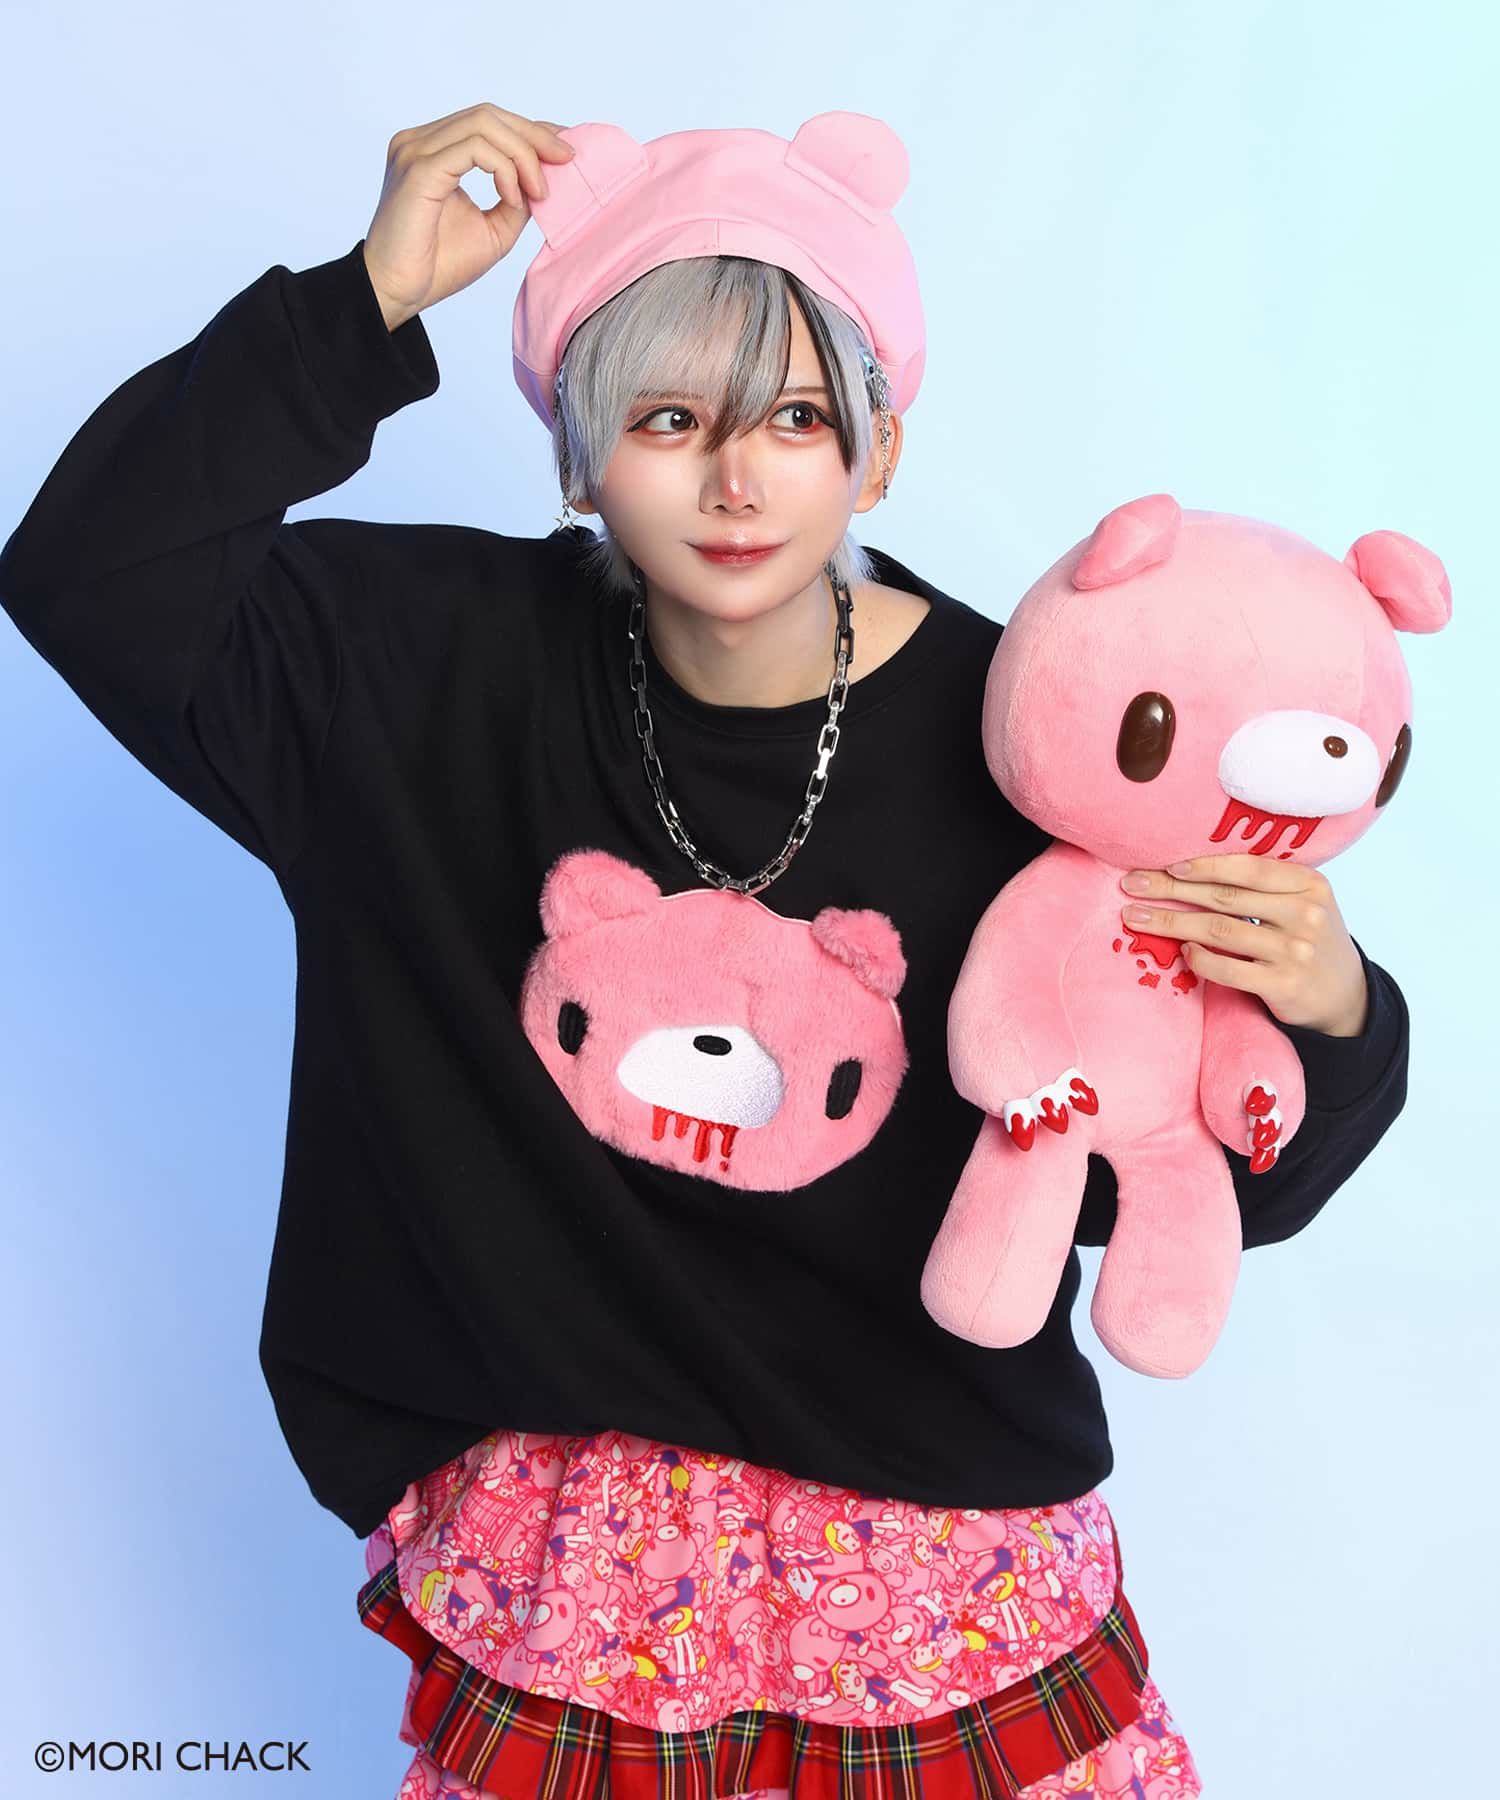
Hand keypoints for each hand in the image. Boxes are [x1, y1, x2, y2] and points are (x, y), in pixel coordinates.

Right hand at [362, 104, 577, 330]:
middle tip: (566, 161)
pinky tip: (513, 197)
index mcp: (434, 150)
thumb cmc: (437, 266)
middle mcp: (421, 141)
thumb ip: (516, 199)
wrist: (397, 293)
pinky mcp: (420, 168)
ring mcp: (417, 150)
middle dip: (535, 135)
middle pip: (489, 115)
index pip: (488, 122)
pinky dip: (504, 168)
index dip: (531, 130)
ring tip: (538, 192)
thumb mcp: (494, 229)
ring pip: (485, 124)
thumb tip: (546, 178)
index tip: (565, 151)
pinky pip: (475, 148)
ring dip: (523, 155)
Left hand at [1117, 854, 1368, 1036]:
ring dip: (1169, 922)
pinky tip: (1181, 951)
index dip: (1205, 864)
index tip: (1167, 864)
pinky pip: (1226, 967)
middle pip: (1224, 896)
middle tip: (1131, 884)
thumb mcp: (1303, 903)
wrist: (1346, 997)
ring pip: (1217, 929)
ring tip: (1135, 917)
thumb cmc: (1309, 940)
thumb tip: (1192, 865)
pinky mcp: (1282, 984)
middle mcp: (1305, 914)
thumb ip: (1265, 885)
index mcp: (1310, 884)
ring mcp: (1295, 951)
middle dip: (1170, 889)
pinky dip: (1198, 958)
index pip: (1249, 867)